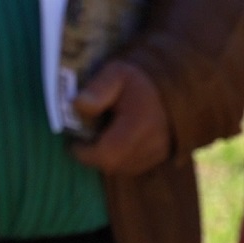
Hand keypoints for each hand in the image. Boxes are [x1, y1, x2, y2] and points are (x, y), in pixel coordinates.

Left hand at [69, 61, 169, 175]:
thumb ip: (96, 88)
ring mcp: (159, 153)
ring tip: (102, 136)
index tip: (74, 141)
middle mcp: (153, 143)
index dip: (85, 153)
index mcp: (140, 123)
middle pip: (113, 164)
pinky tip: (116, 141)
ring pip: (122, 168)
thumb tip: (77, 104)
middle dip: (93, 155)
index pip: (107, 154)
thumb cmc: (136, 81)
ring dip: (106, 157)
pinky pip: (132, 166)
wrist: (169, 88)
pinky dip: (119, 158)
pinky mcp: (161, 158)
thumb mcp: (114, 74)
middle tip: (85, 138)